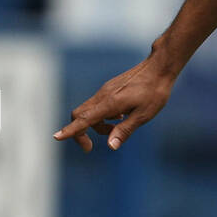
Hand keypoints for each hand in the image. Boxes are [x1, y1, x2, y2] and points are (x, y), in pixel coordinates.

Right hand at [54, 55, 175, 151]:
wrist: (159, 68)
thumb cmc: (154, 92)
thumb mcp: (143, 116)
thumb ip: (125, 130)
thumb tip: (110, 146)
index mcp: (110, 103)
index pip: (84, 119)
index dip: (70, 130)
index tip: (57, 137)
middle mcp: (103, 95)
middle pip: (79, 114)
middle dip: (80, 132)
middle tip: (90, 148)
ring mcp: (105, 90)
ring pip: (89, 111)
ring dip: (96, 125)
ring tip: (119, 126)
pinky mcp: (110, 89)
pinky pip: (98, 105)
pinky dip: (103, 116)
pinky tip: (121, 116)